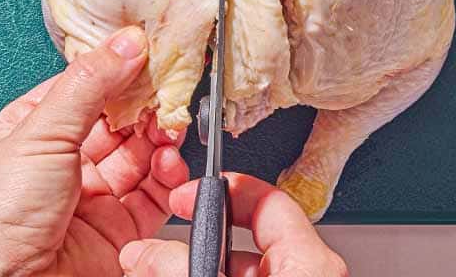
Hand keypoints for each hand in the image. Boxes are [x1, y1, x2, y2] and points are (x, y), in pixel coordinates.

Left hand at [0, 26, 190, 276]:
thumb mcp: (39, 135)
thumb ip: (88, 85)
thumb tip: (125, 43)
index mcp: (29, 132)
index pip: (82, 87)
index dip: (116, 68)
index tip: (149, 50)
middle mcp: (60, 163)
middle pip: (117, 119)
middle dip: (145, 103)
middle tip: (169, 87)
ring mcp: (91, 197)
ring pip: (140, 154)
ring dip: (160, 137)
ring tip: (170, 126)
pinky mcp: (118, 229)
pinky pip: (154, 194)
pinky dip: (168, 175)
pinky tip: (169, 161)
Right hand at [118, 173, 348, 276]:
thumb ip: (181, 265)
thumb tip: (143, 254)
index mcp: (311, 262)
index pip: (266, 199)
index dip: (221, 188)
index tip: (187, 194)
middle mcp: (309, 274)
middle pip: (247, 237)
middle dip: (201, 237)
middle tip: (168, 242)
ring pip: (244, 268)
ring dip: (201, 265)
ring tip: (162, 268)